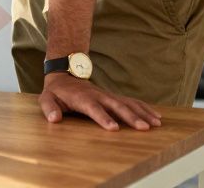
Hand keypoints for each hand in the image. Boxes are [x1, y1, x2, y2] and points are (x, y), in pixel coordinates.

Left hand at [39, 73, 161, 130]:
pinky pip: (132, 102)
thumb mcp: (47, 99)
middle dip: (130, 117)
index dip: (104, 118)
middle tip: (143, 129)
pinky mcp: (113, 97)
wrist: (65, 75)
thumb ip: (49, 108)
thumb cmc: (56, 92)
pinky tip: (156, 116)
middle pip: (116, 106)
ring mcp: (108, 95)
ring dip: (142, 113)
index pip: (94, 109)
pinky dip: (144, 108)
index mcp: (83, 98)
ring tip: (156, 124)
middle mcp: (99, 95)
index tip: (114, 128)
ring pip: (128, 103)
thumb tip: (54, 119)